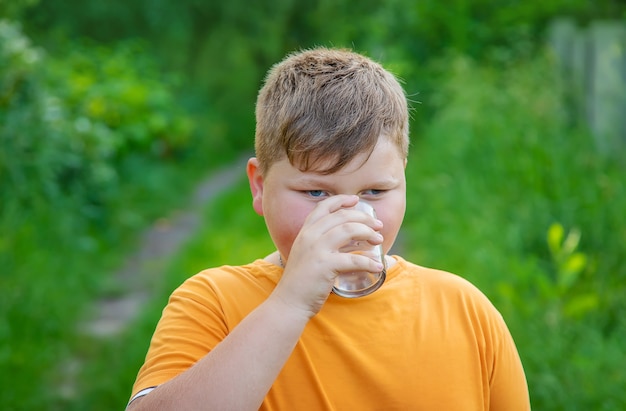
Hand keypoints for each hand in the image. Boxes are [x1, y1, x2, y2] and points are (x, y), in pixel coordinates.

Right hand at [270, 195, 383, 316]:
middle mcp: (310, 236)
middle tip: (378, 226)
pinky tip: (378, 267)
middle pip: (342, 216)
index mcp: (305, 232)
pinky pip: (354, 260)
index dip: (341, 201)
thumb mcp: (306, 255)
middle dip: (364, 218)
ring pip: (349, 230)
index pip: (323, 207)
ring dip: (368, 233)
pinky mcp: (325, 266)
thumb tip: (348, 242)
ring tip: (379, 240)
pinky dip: (369, 263)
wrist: (289, 302)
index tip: (356, 200)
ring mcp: (317, 250)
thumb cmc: (301, 282)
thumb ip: (320, 245)